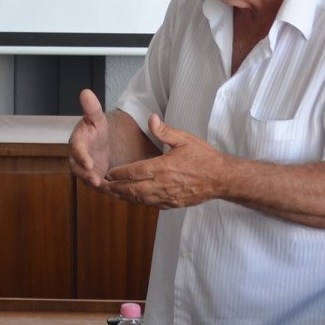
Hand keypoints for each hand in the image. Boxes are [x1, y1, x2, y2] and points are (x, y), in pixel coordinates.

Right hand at [67, 88, 111, 188]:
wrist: (101, 142)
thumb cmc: (97, 129)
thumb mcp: (97, 118)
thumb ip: (92, 107)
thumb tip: (86, 92)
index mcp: (77, 142)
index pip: (77, 149)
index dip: (82, 156)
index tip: (89, 163)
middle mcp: (77, 158)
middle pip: (78, 169)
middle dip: (86, 175)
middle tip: (96, 180)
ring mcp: (84, 170)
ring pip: (87, 180)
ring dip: (96, 184)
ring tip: (107, 188)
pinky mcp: (94, 179)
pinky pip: (98, 186)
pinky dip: (106, 189)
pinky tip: (116, 191)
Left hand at [100, 113, 228, 209]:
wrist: (222, 179)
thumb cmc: (204, 157)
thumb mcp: (185, 139)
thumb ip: (165, 131)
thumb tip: (150, 118)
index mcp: (163, 168)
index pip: (134, 172)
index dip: (119, 173)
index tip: (107, 172)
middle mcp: (163, 185)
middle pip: (132, 189)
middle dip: (116, 188)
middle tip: (102, 186)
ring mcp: (168, 197)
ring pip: (140, 199)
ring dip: (125, 197)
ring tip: (113, 193)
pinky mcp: (173, 204)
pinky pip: (151, 205)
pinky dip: (139, 202)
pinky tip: (133, 199)